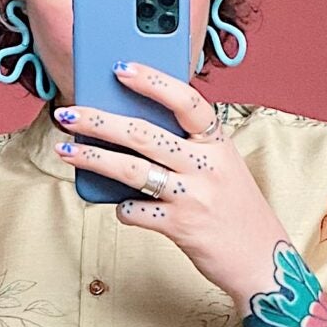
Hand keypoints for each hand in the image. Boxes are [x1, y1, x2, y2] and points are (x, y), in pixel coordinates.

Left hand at [52, 64, 287, 307]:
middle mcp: (207, 164)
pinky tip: (118, 206)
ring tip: (65, 150)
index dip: (151, 81)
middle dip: (98, 120)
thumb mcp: (221, 166)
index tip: (120, 68)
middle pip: (143, 133)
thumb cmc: (234, 207)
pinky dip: (121, 208)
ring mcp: (193, 195)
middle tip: (68, 113)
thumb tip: (131, 128)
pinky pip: (136, 211)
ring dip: (92, 158)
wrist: (261, 259)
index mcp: (218, 142)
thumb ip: (188, 146)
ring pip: (131, 169)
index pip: (185, 100)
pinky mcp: (181, 226)